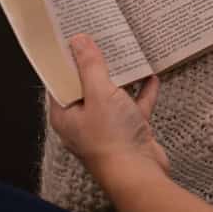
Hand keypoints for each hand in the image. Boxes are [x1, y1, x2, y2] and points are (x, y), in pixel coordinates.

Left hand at [49, 34, 168, 184]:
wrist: (139, 174)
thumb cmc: (111, 138)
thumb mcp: (99, 94)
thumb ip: (90, 66)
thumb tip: (78, 41)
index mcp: (66, 114)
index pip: (61, 81)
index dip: (66, 59)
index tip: (73, 37)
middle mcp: (84, 120)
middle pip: (87, 85)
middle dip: (97, 63)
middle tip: (103, 37)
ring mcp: (107, 126)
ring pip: (112, 95)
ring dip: (122, 76)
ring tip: (128, 51)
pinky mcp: (129, 129)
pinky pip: (135, 105)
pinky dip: (143, 91)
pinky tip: (152, 75)